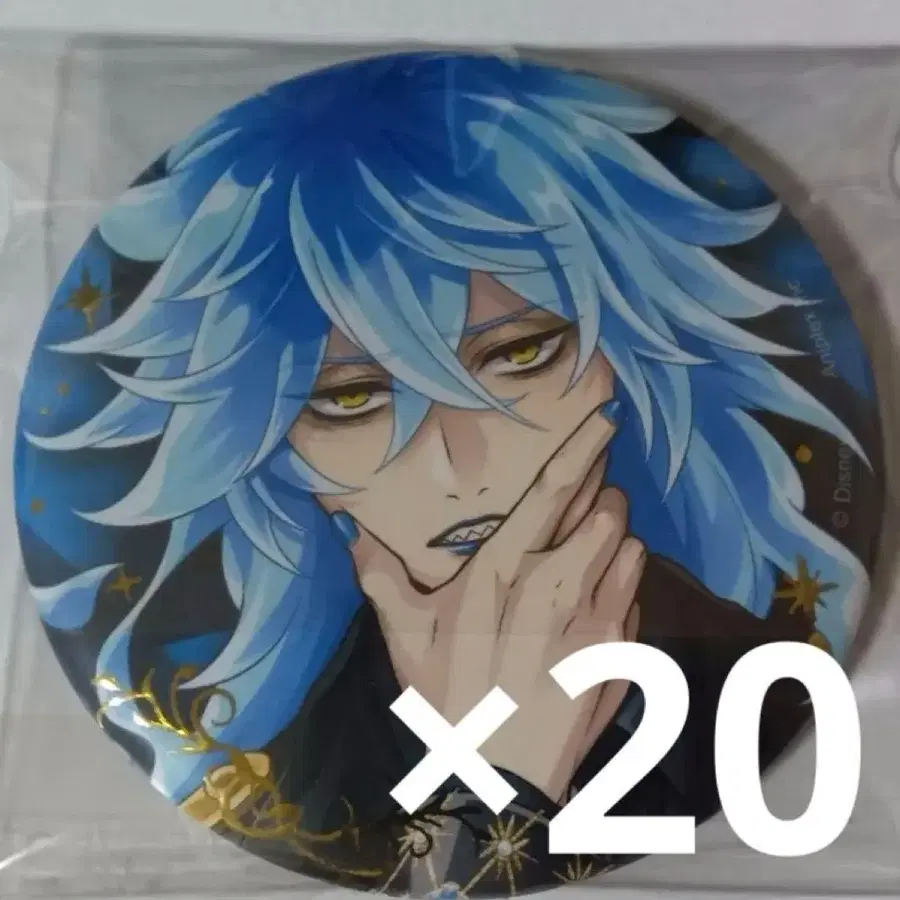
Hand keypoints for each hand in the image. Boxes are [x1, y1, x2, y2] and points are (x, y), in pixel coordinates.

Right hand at [349, 406, 644, 801]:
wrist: (501, 783)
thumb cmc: (450, 703)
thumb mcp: (408, 642)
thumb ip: (382, 580)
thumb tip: (350, 532)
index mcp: (505, 574)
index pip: (553, 495)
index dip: (582, 450)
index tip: (605, 418)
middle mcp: (560, 587)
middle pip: (605, 513)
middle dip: (603, 496)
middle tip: (591, 497)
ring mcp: (600, 622)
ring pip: (628, 549)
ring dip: (615, 539)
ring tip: (595, 547)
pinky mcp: (624, 654)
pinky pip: (635, 597)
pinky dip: (622, 588)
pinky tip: (598, 602)